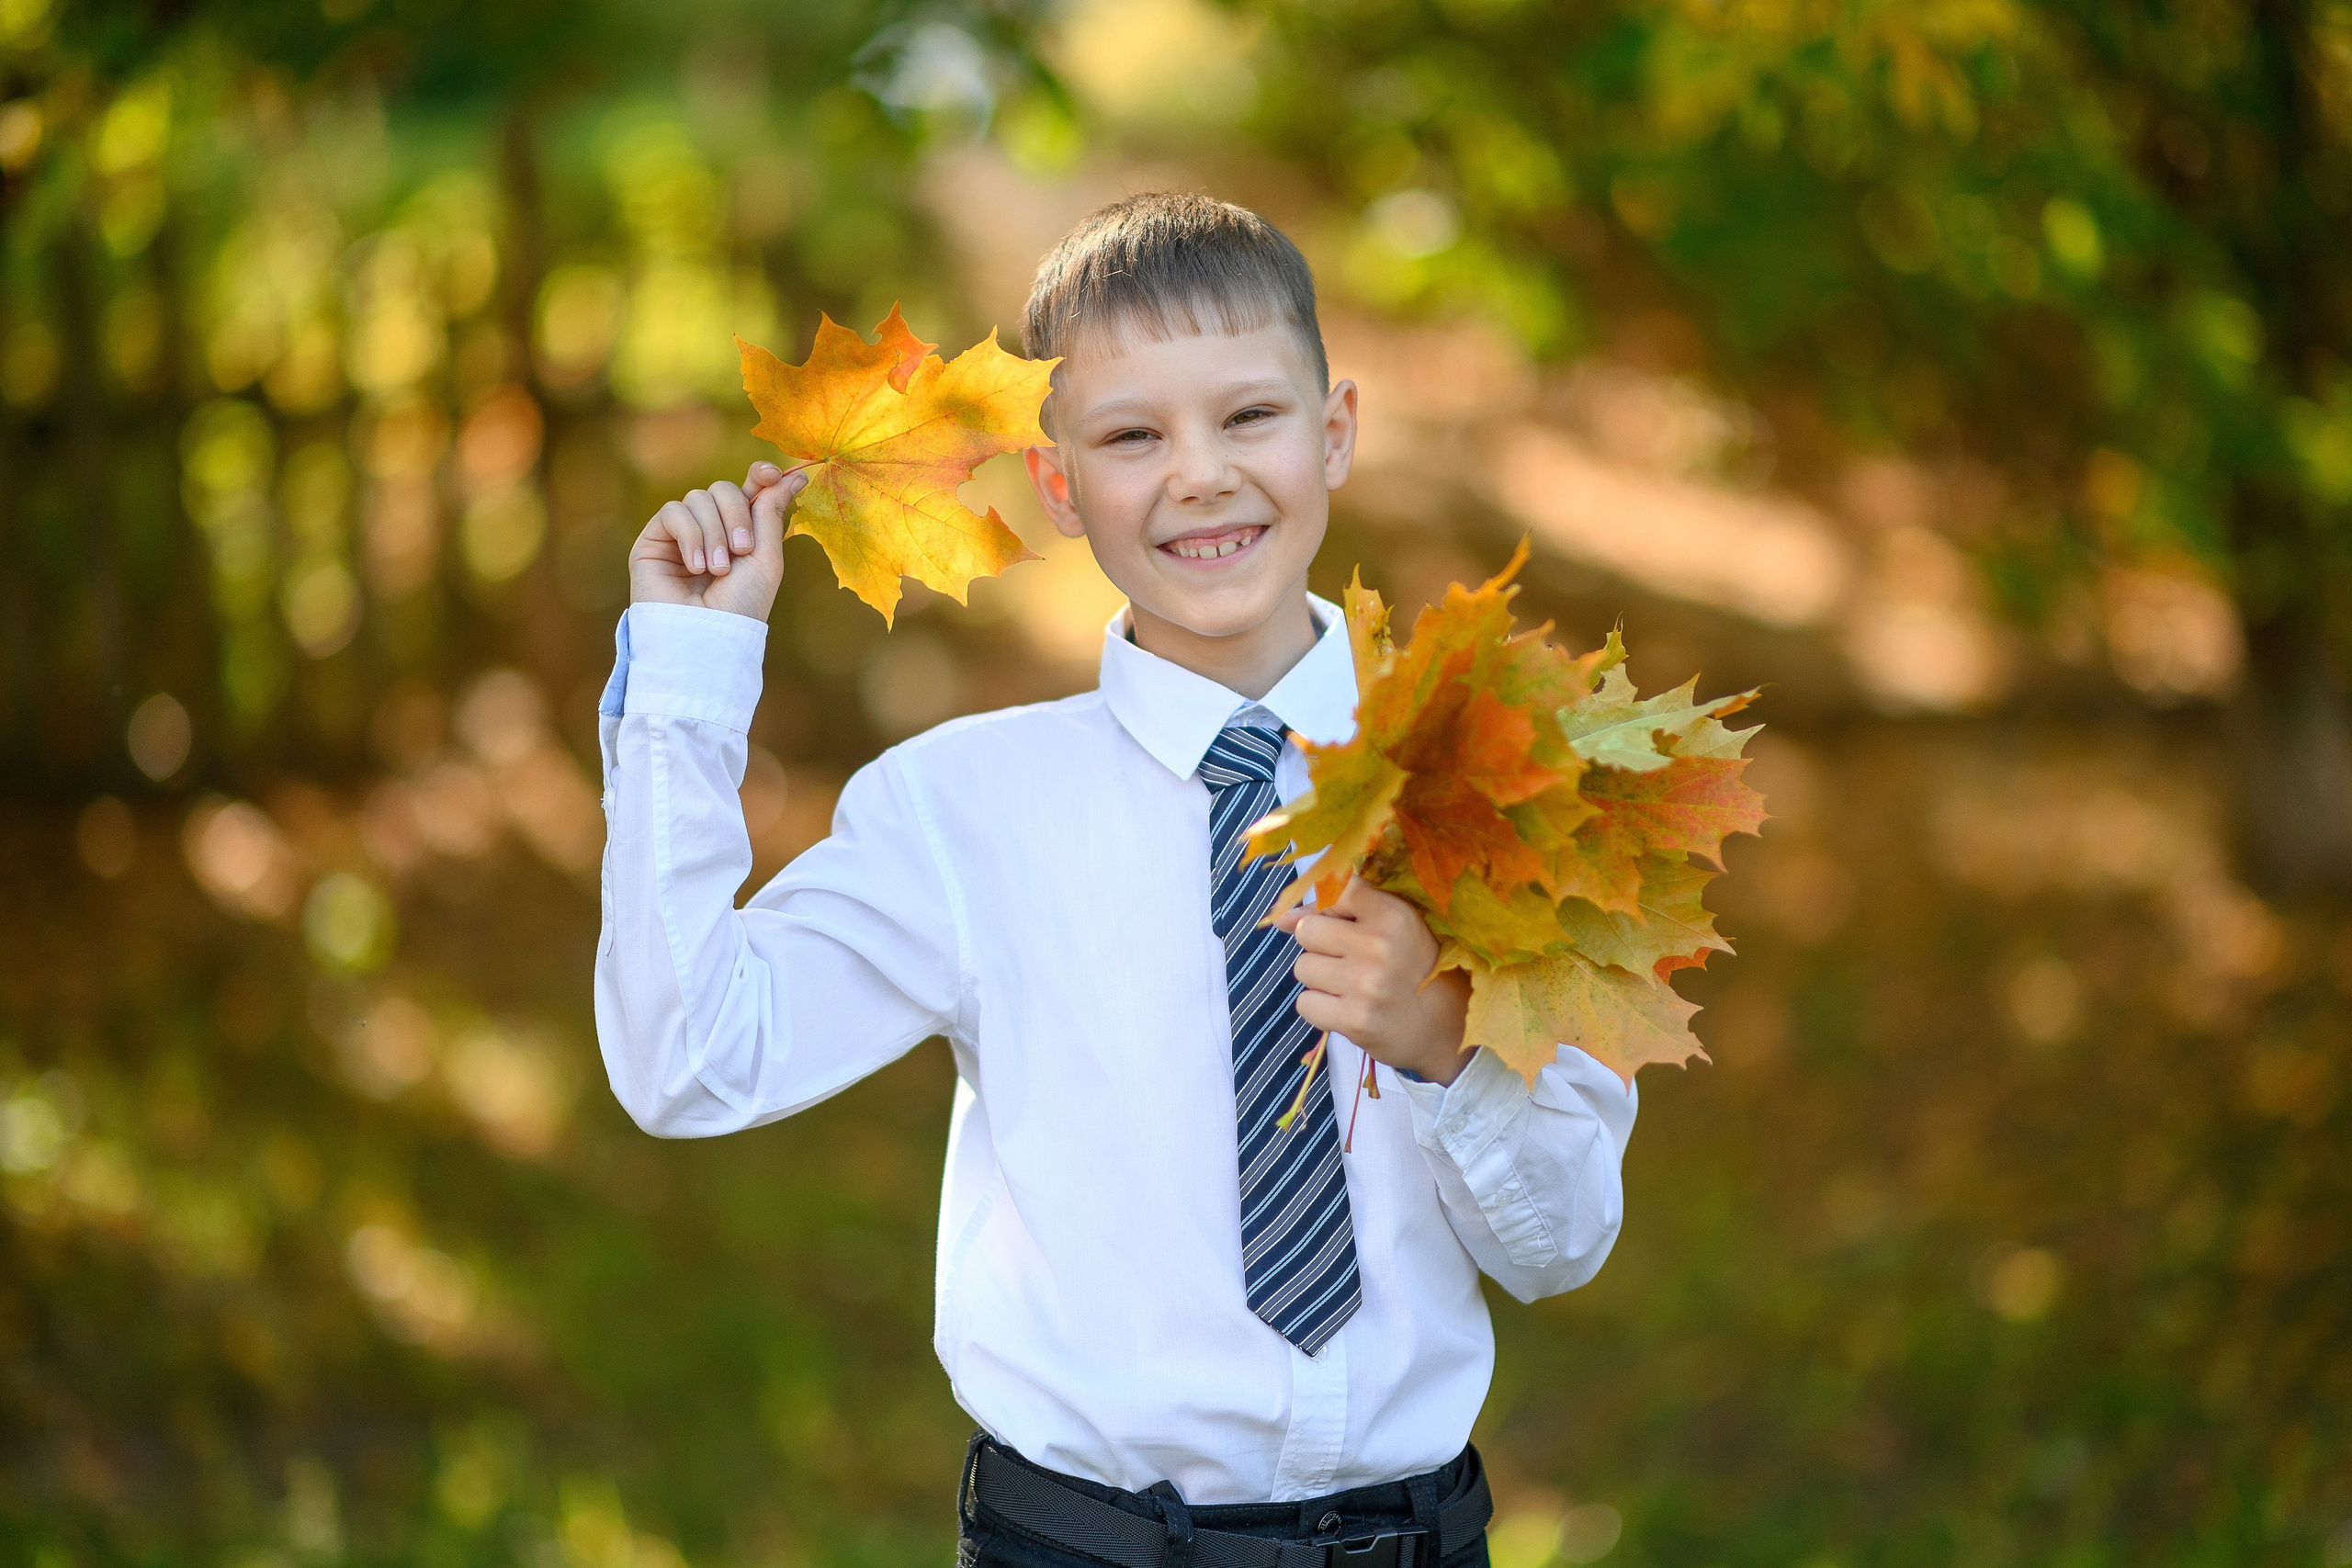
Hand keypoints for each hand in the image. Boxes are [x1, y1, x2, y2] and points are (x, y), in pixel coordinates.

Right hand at [628, 460, 808, 619]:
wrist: (707, 634)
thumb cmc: (741, 605)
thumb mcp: (765, 558)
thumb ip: (770, 512)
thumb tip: (792, 475)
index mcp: (739, 532)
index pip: (746, 489)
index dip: (758, 475)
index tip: (771, 473)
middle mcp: (710, 529)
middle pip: (722, 489)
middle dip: (737, 514)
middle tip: (742, 549)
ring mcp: (680, 534)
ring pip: (698, 498)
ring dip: (714, 533)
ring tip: (717, 570)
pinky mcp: (654, 541)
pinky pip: (673, 512)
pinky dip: (690, 535)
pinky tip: (695, 566)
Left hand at [1275, 877, 1473, 1086]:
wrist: (1446, 1028)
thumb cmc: (1413, 970)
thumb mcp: (1393, 928)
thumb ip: (1338, 913)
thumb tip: (1280, 918)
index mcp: (1395, 914)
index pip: (1337, 891)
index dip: (1332, 910)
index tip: (1347, 926)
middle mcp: (1379, 946)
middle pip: (1307, 931)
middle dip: (1320, 946)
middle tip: (1350, 960)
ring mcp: (1366, 985)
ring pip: (1303, 967)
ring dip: (1320, 979)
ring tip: (1352, 986)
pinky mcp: (1354, 1020)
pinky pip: (1305, 1003)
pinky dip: (1320, 1008)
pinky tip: (1347, 1008)